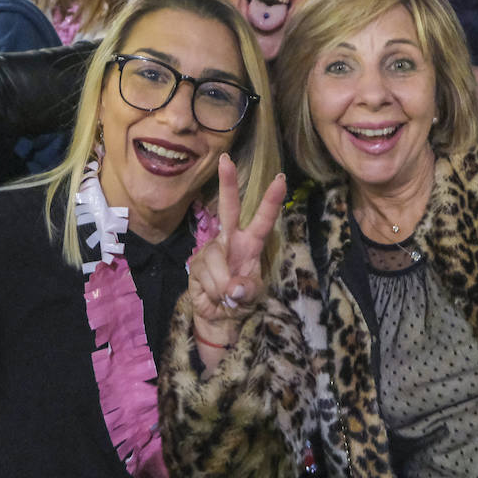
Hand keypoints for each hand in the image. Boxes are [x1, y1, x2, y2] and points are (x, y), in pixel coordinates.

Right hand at [187, 155, 286, 352]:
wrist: (219, 318)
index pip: (263, 219)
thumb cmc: (242, 301)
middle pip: (229, 208)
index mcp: (251, 244)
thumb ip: (248, 290)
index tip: (281, 179)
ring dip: (223, 285)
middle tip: (226, 159)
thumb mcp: (253, 298)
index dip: (272, 200)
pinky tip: (214, 295)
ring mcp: (212, 250)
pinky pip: (206, 276)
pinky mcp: (196, 263)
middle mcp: (230, 240)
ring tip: (226, 296)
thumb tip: (234, 287)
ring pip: (217, 259)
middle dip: (227, 184)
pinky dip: (213, 291)